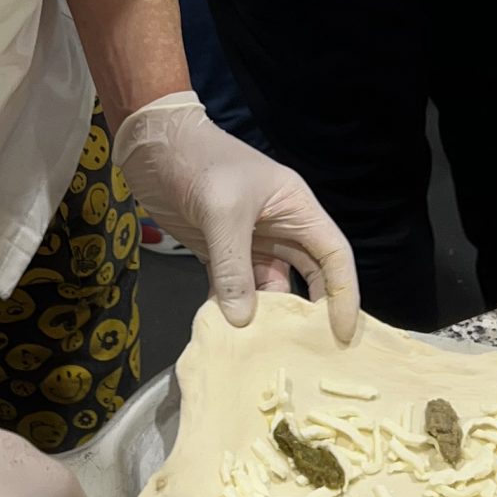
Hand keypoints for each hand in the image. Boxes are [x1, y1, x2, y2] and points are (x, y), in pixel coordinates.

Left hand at [113, 92, 360, 344]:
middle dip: (309, 312)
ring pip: (268, 287)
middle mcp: (280, 227)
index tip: (343, 333)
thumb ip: (233, 268)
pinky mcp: (218, 250)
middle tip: (309, 353)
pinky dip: (231, 308)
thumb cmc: (199, 163)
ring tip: (263, 349)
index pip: (334, 255)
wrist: (152, 143)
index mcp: (296, 208)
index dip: (344, 293)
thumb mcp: (222, 213)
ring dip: (264, 315)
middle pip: (308, 276)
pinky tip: (226, 332)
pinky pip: (233, 287)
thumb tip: (242, 321)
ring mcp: (248, 241)